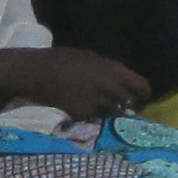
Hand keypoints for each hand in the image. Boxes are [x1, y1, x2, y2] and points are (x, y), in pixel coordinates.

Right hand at [22, 46, 152, 122]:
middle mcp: (109, 87)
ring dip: (107, 112)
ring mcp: (96, 102)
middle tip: (119, 109)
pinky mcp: (82, 114)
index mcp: (113, 69)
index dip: (143, 97)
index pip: (142, 87)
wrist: (34, 72)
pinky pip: (93, 118)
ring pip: (111, 114)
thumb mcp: (91, 58)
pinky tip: (77, 107)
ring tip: (94, 105)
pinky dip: (89, 116)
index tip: (138, 101)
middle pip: (128, 105)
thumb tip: (122, 84)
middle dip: (126, 108)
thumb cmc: (61, 60)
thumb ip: (109, 72)